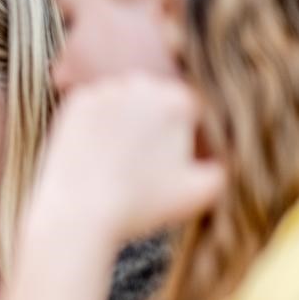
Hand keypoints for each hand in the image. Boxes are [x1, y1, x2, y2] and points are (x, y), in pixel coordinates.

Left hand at [37, 74, 224, 242]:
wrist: (77, 215)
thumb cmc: (141, 207)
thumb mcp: (201, 194)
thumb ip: (223, 168)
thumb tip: (222, 156)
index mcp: (179, 101)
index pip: (192, 111)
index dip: (188, 136)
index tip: (173, 160)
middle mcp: (143, 84)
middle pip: (158, 99)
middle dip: (156, 123)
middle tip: (144, 160)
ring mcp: (106, 90)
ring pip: (126, 99)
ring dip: (127, 118)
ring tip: (119, 156)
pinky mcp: (75, 102)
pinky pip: (97, 105)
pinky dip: (98, 122)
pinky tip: (98, 149)